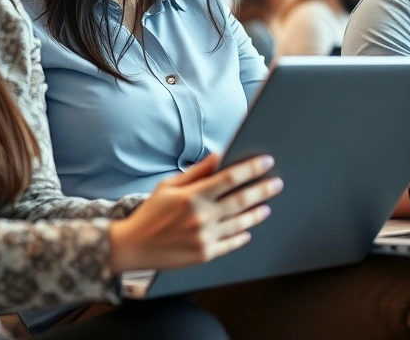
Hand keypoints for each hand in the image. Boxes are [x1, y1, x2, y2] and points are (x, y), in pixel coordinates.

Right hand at [109, 153, 281, 272]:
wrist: (132, 246)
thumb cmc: (151, 213)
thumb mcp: (169, 186)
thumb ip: (197, 171)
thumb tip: (219, 155)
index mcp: (192, 196)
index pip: (230, 178)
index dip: (251, 169)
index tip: (267, 161)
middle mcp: (201, 216)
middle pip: (241, 200)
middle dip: (263, 190)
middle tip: (277, 183)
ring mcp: (204, 237)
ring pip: (240, 223)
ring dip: (257, 213)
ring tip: (266, 207)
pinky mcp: (204, 255)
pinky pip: (231, 243)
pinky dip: (242, 235)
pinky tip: (248, 230)